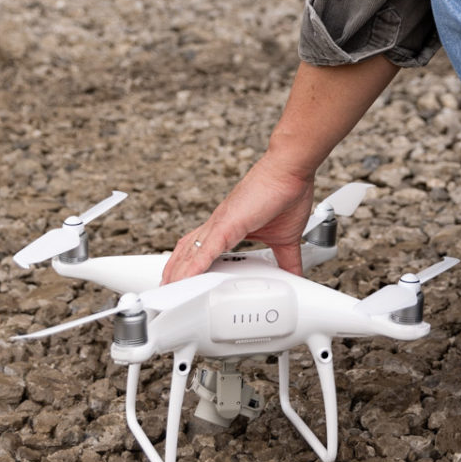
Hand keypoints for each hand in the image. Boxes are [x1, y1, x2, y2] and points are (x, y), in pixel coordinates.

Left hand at [162, 154, 315, 282]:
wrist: (290, 170)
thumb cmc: (286, 193)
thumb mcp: (286, 239)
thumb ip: (287, 260)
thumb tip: (295, 275)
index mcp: (229, 228)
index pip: (201, 250)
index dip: (189, 266)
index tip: (183, 282)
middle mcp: (219, 225)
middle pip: (186, 252)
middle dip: (174, 273)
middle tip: (165, 291)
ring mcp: (220, 224)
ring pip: (190, 253)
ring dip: (177, 274)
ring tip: (168, 292)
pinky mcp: (226, 225)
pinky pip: (204, 251)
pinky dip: (192, 268)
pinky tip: (183, 281)